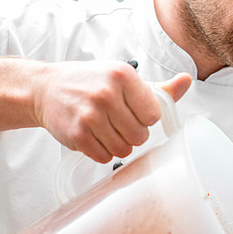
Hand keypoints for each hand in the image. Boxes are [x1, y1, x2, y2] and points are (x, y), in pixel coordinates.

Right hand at [33, 60, 191, 162]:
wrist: (45, 88)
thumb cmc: (89, 82)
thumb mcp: (124, 78)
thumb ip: (158, 88)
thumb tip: (187, 81)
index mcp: (123, 75)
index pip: (153, 115)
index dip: (144, 118)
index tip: (131, 112)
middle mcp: (106, 93)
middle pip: (140, 136)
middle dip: (131, 134)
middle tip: (116, 122)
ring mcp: (90, 115)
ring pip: (123, 150)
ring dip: (117, 145)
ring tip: (104, 129)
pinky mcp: (76, 134)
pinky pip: (104, 157)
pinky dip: (100, 152)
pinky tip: (92, 136)